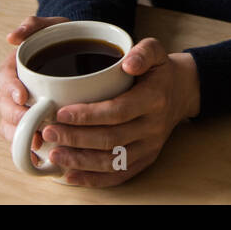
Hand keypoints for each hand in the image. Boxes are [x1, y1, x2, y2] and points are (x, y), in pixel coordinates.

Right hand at [0, 15, 68, 159]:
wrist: (83, 52)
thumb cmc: (65, 38)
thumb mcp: (53, 26)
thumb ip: (34, 25)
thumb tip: (12, 37)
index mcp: (16, 67)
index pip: (4, 78)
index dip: (10, 89)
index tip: (23, 97)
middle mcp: (15, 90)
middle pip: (4, 107)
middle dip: (15, 117)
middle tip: (32, 123)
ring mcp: (22, 109)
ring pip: (10, 126)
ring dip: (19, 136)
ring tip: (35, 142)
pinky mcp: (34, 124)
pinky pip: (24, 140)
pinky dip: (28, 149)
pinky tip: (39, 157)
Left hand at [37, 38, 199, 186]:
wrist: (182, 92)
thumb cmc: (160, 71)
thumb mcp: (156, 50)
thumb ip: (144, 51)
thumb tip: (127, 63)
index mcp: (154, 99)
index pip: (118, 111)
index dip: (88, 115)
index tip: (61, 113)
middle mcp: (153, 127)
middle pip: (111, 139)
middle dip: (76, 138)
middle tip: (49, 132)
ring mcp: (150, 147)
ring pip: (112, 161)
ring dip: (80, 161)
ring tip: (55, 155)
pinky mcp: (145, 160)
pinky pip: (119, 175)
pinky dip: (94, 179)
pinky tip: (71, 176)